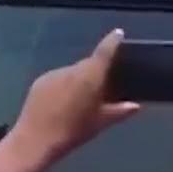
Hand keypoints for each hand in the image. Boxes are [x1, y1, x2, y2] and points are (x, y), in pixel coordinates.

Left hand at [7, 30, 138, 164]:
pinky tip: (62, 102)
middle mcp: (71, 69)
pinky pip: (57, 78)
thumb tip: (135, 105)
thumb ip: (119, 111)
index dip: (112, 41)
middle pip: (87, 64)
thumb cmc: (74, 131)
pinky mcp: (39, 81)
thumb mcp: (100, 123)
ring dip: (77, 79)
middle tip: (102, 84)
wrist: (37, 138)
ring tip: (80, 98)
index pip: (104, 52)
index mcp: (90, 76)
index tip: (118, 33)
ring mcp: (53, 74)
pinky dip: (63, 85)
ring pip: (71, 72)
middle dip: (94, 70)